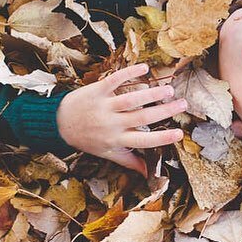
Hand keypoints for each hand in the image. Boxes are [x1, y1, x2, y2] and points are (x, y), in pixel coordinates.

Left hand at [56, 64, 186, 174]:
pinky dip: (129, 73)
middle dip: (164, 111)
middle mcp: (112, 123)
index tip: (179, 133)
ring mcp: (105, 106)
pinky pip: (115, 81)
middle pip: (142, 117)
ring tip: (169, 89)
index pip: (144, 140)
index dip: (162, 138)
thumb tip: (148, 173)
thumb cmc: (86, 139)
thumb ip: (129, 161)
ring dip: (151, 93)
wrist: (59, 123)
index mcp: (117, 140)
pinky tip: (145, 68)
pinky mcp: (97, 90)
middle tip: (182, 104)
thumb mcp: (107, 153)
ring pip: (131, 99)